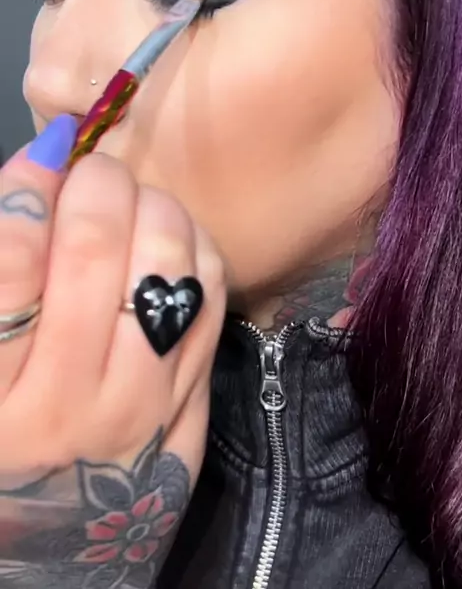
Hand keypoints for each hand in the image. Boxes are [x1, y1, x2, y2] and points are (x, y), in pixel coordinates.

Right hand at [0, 115, 226, 588]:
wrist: (51, 540)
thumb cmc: (2, 440)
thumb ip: (4, 270)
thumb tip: (39, 167)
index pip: (11, 270)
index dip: (28, 189)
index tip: (47, 151)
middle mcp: (65, 408)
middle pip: (94, 257)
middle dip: (96, 186)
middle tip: (92, 169)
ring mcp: (140, 414)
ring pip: (167, 272)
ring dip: (153, 210)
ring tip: (133, 201)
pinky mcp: (189, 413)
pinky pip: (211, 303)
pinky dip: (196, 250)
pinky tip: (172, 239)